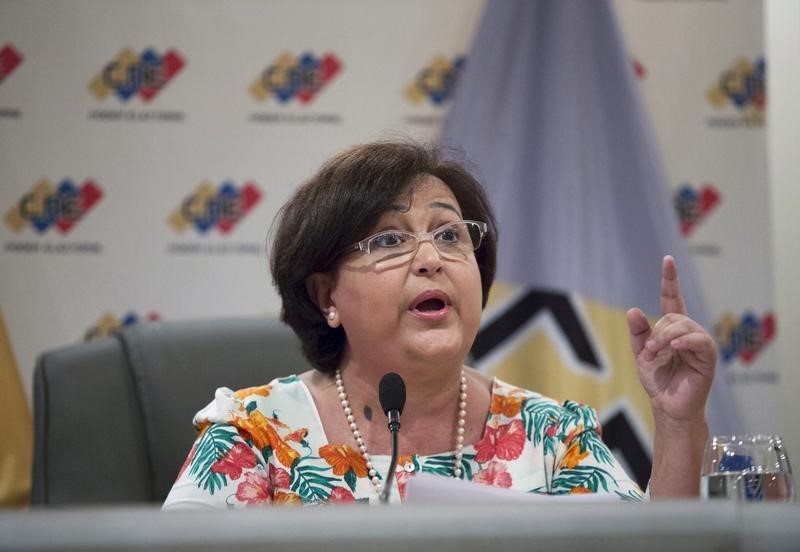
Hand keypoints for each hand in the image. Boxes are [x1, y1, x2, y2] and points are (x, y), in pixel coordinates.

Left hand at [626, 255, 715, 423]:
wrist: (668, 406)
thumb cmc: (658, 381)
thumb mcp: (641, 354)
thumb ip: (638, 333)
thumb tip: (633, 310)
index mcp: (672, 329)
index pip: (672, 299)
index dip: (670, 280)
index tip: (668, 260)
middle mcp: (688, 332)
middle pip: (674, 316)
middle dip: (657, 332)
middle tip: (648, 351)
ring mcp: (699, 343)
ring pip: (684, 326)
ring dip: (664, 338)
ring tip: (655, 353)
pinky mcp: (707, 357)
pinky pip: (698, 340)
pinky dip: (683, 341)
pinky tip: (673, 348)